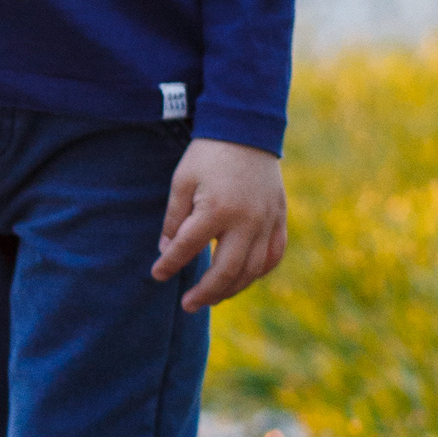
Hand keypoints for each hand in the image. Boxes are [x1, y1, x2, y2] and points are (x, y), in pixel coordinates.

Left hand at [154, 138, 286, 310]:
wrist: (246, 130)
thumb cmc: (208, 154)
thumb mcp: (182, 180)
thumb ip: (175, 218)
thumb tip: (166, 250)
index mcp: (216, 208)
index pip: (189, 247)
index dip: (170, 264)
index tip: (157, 275)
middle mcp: (246, 221)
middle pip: (226, 270)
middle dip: (206, 292)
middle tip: (188, 306)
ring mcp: (267, 222)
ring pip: (252, 270)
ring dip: (231, 289)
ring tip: (212, 298)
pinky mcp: (280, 219)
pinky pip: (272, 256)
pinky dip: (257, 273)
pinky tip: (242, 280)